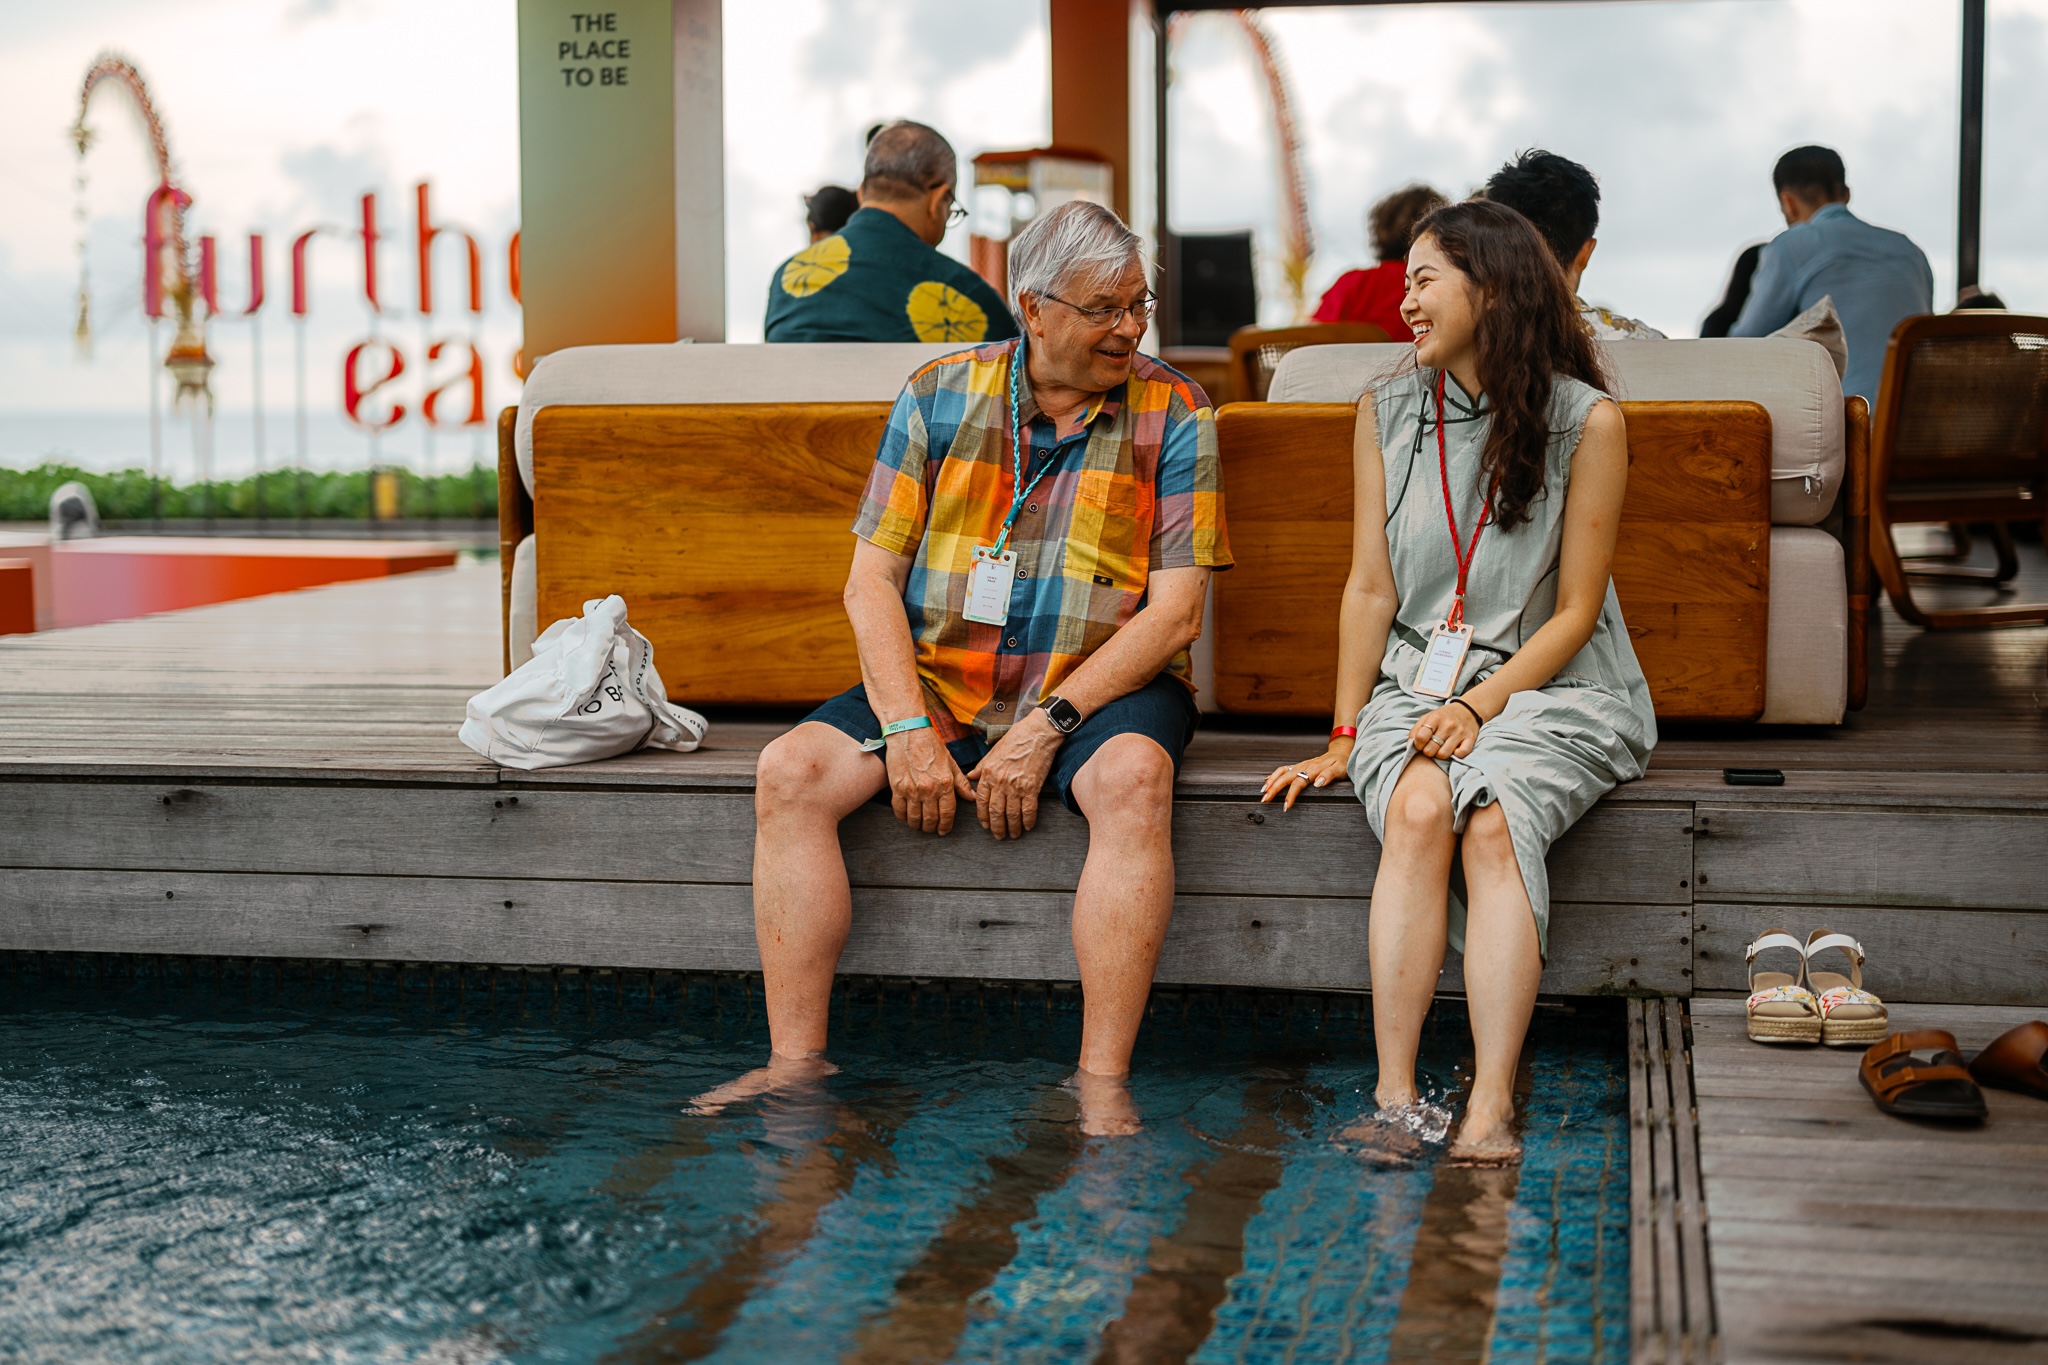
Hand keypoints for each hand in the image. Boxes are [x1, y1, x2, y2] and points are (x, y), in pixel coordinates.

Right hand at [885, 725, 973, 834]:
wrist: (908, 731)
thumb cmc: (930, 745)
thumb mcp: (950, 762)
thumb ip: (961, 783)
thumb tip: (972, 797)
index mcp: (945, 783)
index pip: (948, 813)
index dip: (946, 826)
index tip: (943, 831)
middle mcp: (929, 789)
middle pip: (931, 819)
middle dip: (931, 828)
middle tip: (930, 829)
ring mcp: (912, 789)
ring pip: (914, 818)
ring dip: (917, 825)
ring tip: (918, 825)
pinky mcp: (897, 787)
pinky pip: (899, 810)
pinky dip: (902, 817)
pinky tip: (906, 816)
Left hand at [966, 708, 1063, 839]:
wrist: (1038, 733)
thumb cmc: (1016, 739)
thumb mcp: (993, 751)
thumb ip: (981, 767)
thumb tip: (970, 777)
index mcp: (988, 772)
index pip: (980, 801)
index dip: (982, 816)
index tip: (985, 825)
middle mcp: (1000, 781)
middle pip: (995, 811)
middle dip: (996, 827)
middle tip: (999, 835)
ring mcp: (1016, 785)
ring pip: (1011, 814)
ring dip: (1012, 827)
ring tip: (1014, 834)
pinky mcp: (1032, 787)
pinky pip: (1029, 810)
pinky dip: (1028, 820)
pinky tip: (1028, 826)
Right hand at [1260, 739, 1352, 810]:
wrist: (1341, 752)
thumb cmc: (1342, 763)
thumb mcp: (1340, 770)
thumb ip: (1329, 775)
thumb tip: (1318, 783)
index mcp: (1313, 769)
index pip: (1298, 783)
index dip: (1290, 795)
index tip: (1285, 806)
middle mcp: (1304, 767)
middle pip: (1285, 777)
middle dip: (1273, 789)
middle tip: (1264, 800)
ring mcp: (1301, 766)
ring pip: (1281, 772)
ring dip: (1271, 781)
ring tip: (1263, 792)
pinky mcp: (1300, 766)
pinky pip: (1284, 769)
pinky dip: (1274, 775)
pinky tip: (1268, 781)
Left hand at [1409, 701, 1479, 759]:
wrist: (1468, 709)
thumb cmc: (1444, 716)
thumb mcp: (1428, 717)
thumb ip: (1416, 730)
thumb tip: (1409, 745)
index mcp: (1435, 718)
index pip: (1421, 737)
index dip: (1418, 745)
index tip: (1420, 745)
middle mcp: (1448, 725)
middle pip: (1431, 749)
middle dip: (1428, 751)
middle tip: (1431, 747)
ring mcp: (1460, 732)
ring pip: (1443, 754)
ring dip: (1440, 754)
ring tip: (1441, 748)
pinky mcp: (1470, 739)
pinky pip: (1460, 754)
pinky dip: (1456, 755)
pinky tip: (1453, 749)